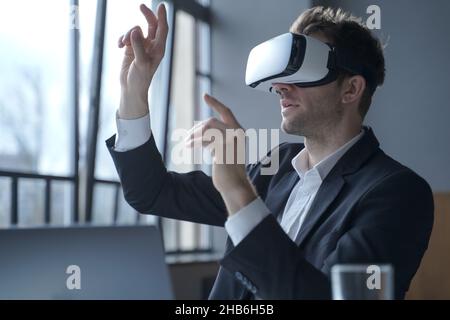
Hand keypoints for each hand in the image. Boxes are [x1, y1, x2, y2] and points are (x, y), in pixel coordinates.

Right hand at [118, 3, 167, 118]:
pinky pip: (127, 37)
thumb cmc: (140, 79)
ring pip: (136, 30)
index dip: (162, 17)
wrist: (131, 88)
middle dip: (146, 16)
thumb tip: (135, 30)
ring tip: (123, 43)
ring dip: (128, 33)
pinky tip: (119, 45)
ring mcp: (141, 46)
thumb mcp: (140, 63)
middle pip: (151, 25)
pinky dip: (122, 38)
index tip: (161, 5)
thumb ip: (138, 46)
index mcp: (158, 49)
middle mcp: (151, 46)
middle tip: (141, 6)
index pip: (162, 29)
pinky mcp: (131, 49)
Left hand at [185, 94, 257, 214]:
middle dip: (196, 129)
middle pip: (211, 121)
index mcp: (238, 132)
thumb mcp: (222, 151)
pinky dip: (196, 142)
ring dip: (194, 136)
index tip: (205, 96)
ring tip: (186, 144)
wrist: (234, 185)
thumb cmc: (227, 171)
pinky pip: (205, 137)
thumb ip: (216, 140)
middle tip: (186, 139)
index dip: (215, 103)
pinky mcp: (224, 144)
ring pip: (207, 128)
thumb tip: (201, 131)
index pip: (226, 112)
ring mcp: (231, 137)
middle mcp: (237, 132)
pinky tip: (190, 147)